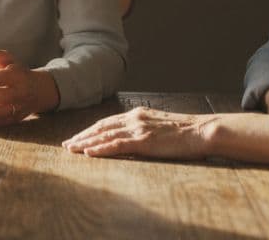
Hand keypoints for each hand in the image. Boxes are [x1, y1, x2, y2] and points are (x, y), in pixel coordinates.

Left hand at [0, 36, 59, 128]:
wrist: (39, 90)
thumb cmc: (17, 71)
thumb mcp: (6, 59)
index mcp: (17, 75)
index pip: (4, 77)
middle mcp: (21, 91)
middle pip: (3, 96)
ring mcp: (20, 106)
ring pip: (4, 112)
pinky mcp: (17, 118)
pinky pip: (4, 122)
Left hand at [63, 108, 212, 159]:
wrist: (202, 131)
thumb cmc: (185, 132)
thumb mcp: (160, 126)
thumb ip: (144, 128)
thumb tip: (132, 138)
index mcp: (138, 114)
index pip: (107, 122)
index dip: (90, 130)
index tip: (77, 137)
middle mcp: (134, 118)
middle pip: (101, 127)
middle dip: (82, 136)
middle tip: (66, 144)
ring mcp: (138, 129)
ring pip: (104, 135)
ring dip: (85, 143)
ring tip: (71, 149)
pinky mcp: (144, 141)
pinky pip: (116, 145)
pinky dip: (100, 148)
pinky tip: (89, 152)